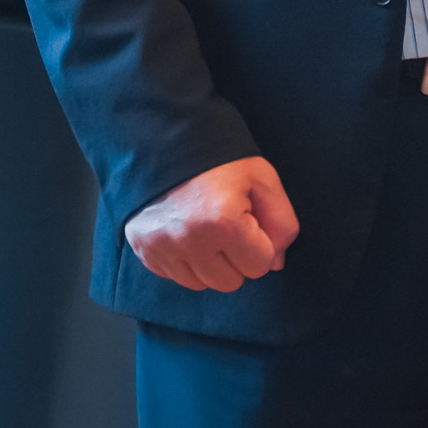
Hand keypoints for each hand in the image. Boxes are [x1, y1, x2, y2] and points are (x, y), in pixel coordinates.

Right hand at [125, 156, 299, 293]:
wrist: (169, 143)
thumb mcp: (264, 180)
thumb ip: (282, 224)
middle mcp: (191, 241)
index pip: (260, 266)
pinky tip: (186, 233)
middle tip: (228, 226)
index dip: (261, 243)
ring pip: (203, 284)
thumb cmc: (221, 162)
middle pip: (231, 282)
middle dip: (236, 258)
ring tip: (206, 229)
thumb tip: (275, 263)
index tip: (249, 220)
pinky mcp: (145, 251)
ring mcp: (163, 248)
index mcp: (224, 223)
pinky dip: (186, 262)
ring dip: (210, 263)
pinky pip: (176, 277)